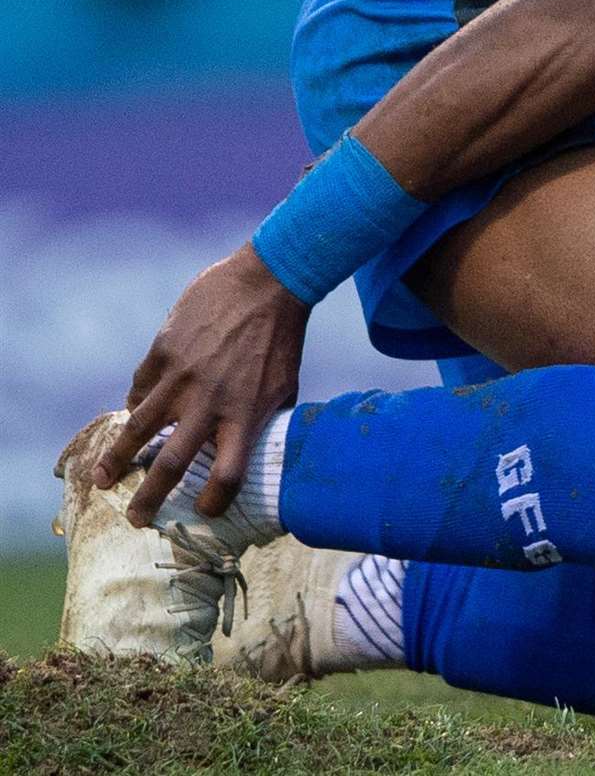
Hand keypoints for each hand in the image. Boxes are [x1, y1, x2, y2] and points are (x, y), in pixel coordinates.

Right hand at [93, 243, 308, 525]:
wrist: (268, 284)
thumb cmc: (282, 340)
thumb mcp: (284, 387)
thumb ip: (263, 420)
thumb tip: (254, 450)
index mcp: (246, 415)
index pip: (229, 474)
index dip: (215, 501)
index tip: (203, 514)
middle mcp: (210, 401)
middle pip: (173, 462)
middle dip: (150, 497)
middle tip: (135, 519)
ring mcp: (181, 376)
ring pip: (139, 427)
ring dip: (117, 458)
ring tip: (102, 478)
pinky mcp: (163, 351)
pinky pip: (140, 387)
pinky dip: (136, 404)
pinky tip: (132, 415)